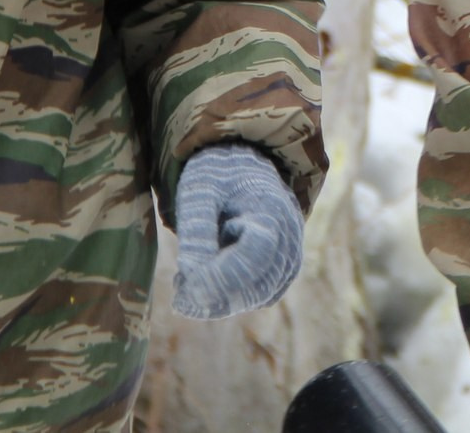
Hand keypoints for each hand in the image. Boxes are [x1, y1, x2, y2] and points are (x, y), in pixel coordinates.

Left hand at [171, 141, 304, 319]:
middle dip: (216, 297)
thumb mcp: (198, 193)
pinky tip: (205, 282)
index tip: (184, 291)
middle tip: (179, 297)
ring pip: (259, 296)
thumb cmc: (217, 177)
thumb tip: (191, 277)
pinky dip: (231, 298)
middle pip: (260, 284)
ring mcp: (291, 254)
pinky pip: (259, 296)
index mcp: (270, 209)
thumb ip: (196, 233)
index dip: (220, 278)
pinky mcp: (283, 269)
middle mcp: (289, 236)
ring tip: (186, 283)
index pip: (254, 256)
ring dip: (221, 301)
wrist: (241, 168)